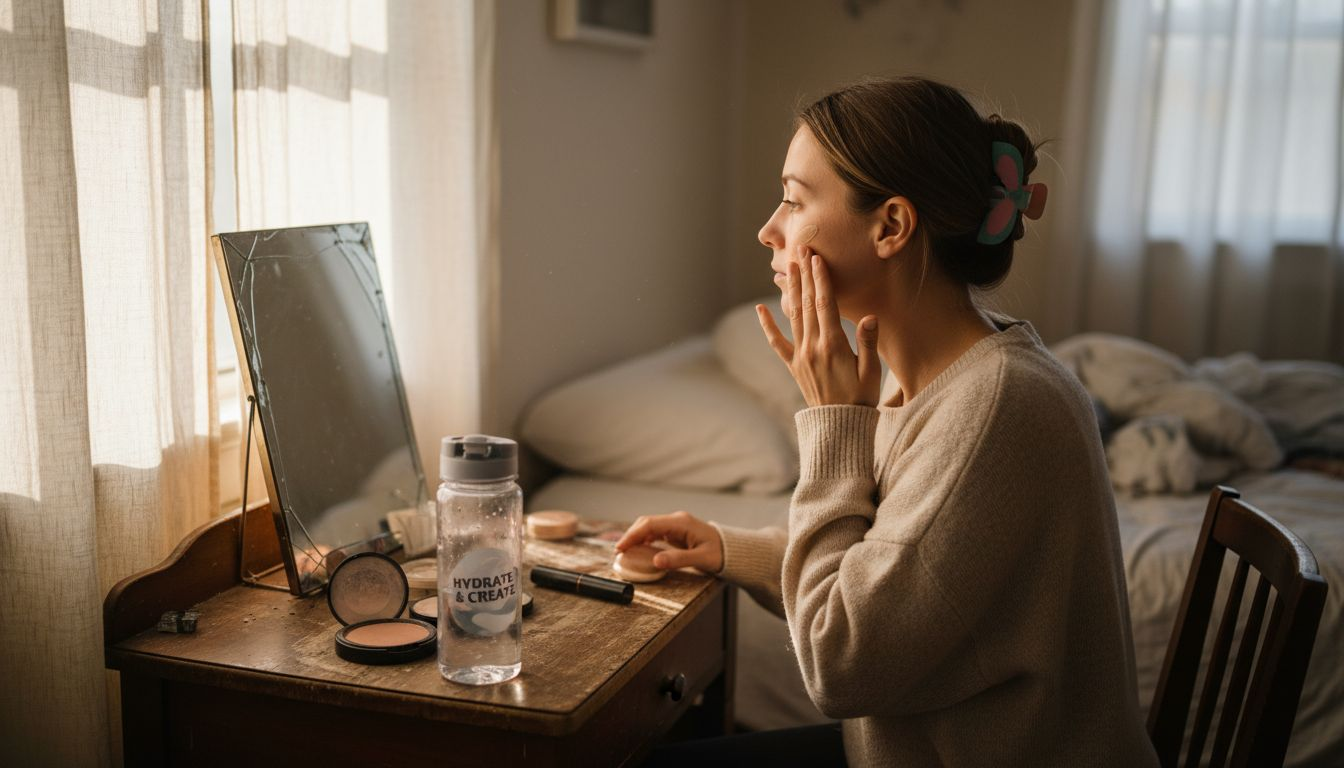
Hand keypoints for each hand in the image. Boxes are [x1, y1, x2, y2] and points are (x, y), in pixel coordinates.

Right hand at [615, 510, 723, 572]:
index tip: (620, 547)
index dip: (633, 535)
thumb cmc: (720, 553)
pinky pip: (655, 533)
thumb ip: (678, 559)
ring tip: (624, 552)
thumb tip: (656, 561)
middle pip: (646, 523)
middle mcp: (677, 520)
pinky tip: (638, 549)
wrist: (732, 549)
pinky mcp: (675, 531)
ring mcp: (676, 525)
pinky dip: (644, 540)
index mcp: (681, 523)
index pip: (650, 525)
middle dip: (630, 535)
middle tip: (618, 552)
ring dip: (636, 537)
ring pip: (649, 527)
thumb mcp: (701, 559)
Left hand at [760, 246, 880, 406]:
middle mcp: (812, 348)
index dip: (820, 280)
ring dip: (790, 290)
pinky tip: (760, 308)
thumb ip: (868, 344)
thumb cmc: (861, 399)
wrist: (839, 426)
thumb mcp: (871, 372)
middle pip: (807, 304)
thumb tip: (870, 318)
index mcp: (833, 346)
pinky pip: (777, 342)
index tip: (816, 259)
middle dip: (804, 275)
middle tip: (800, 250)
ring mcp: (800, 356)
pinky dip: (767, 325)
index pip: (825, 305)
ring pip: (793, 316)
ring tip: (787, 267)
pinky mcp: (793, 366)